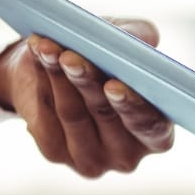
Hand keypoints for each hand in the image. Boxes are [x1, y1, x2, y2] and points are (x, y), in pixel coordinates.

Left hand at [0, 20, 175, 177]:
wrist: (56, 74)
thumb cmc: (103, 59)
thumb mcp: (125, 41)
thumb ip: (141, 36)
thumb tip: (143, 39)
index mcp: (156, 134)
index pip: (152, 127)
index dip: (134, 107)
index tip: (114, 85)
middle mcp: (127, 154)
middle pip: (106, 116)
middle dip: (87, 82)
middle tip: (70, 58)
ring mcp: (90, 158)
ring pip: (73, 113)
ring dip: (58, 75)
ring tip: (48, 46)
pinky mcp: (55, 152)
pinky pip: (47, 112)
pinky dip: (42, 77)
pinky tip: (39, 54)